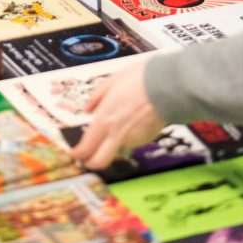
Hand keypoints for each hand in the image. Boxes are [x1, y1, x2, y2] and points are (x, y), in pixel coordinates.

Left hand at [70, 54, 165, 168]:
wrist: (168, 85)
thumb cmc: (139, 78)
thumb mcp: (111, 81)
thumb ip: (96, 97)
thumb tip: (87, 109)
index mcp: (105, 119)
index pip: (86, 147)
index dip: (77, 154)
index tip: (74, 153)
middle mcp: (117, 134)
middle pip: (99, 162)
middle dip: (90, 163)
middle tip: (86, 158)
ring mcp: (133, 139)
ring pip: (116, 151)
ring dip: (110, 146)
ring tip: (113, 129)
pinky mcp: (147, 139)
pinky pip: (131, 143)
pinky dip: (127, 138)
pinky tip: (130, 123)